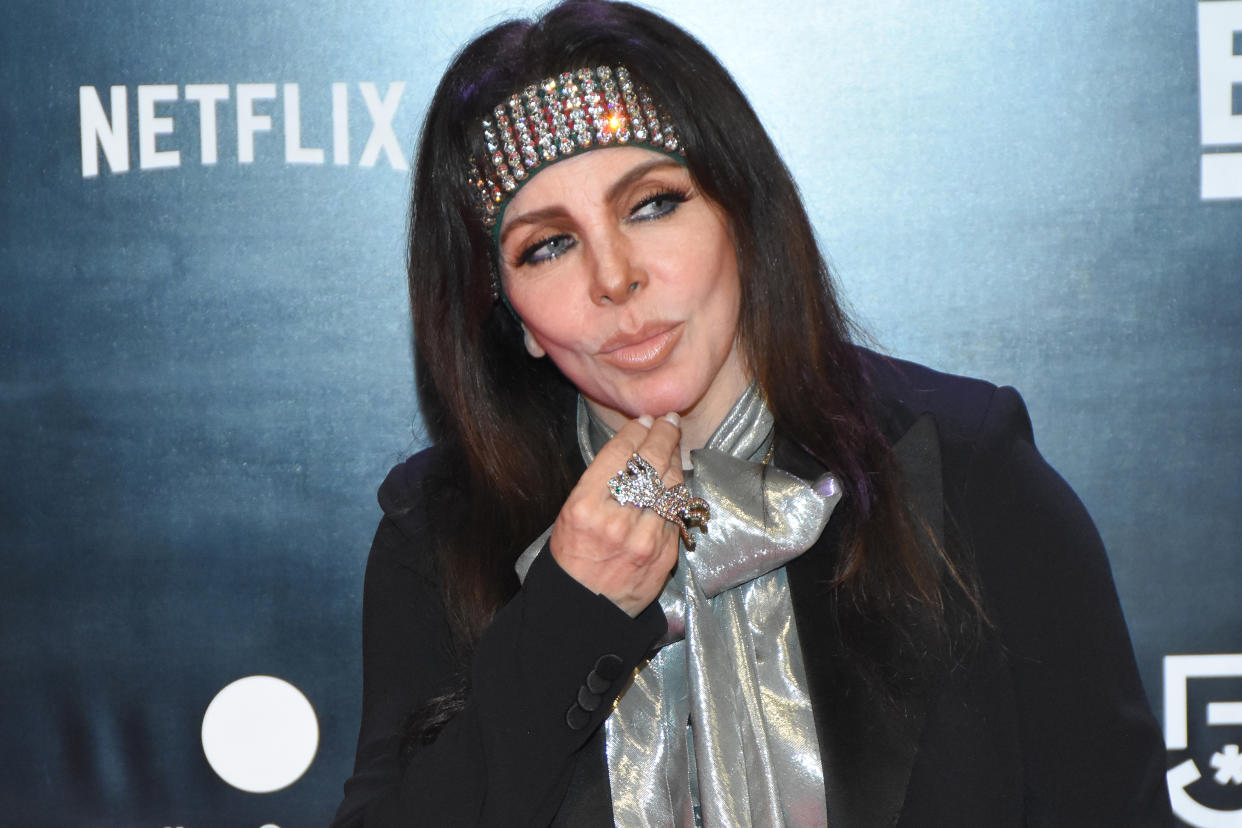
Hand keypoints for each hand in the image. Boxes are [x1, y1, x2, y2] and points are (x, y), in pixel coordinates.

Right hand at [549, 412, 682, 616]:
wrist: (585, 607)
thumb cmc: (573, 556)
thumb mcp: (571, 513)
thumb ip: (599, 481)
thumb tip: (631, 447)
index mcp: (586, 508)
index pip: (618, 455)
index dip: (635, 431)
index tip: (644, 420)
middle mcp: (617, 521)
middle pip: (650, 465)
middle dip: (662, 436)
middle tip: (668, 422)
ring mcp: (645, 539)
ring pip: (670, 486)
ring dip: (674, 460)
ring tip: (672, 446)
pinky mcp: (665, 553)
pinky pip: (677, 512)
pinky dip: (676, 492)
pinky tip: (673, 481)